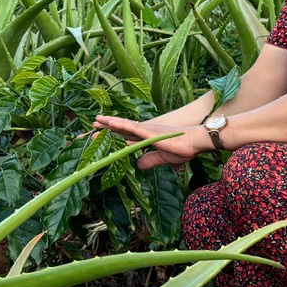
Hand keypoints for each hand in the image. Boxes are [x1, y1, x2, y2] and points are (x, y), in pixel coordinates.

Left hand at [91, 115, 206, 168]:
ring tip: (96, 120)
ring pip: (124, 126)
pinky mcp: (150, 132)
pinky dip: (121, 125)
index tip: (99, 136)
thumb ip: (150, 160)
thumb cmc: (183, 148)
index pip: (125, 137)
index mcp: (146, 139)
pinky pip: (133, 127)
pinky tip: (111, 123)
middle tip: (91, 126)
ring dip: (109, 123)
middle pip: (121, 129)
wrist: (196, 142)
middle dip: (106, 128)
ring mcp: (146, 131)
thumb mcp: (163, 159)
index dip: (112, 136)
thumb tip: (138, 166)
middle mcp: (144, 132)